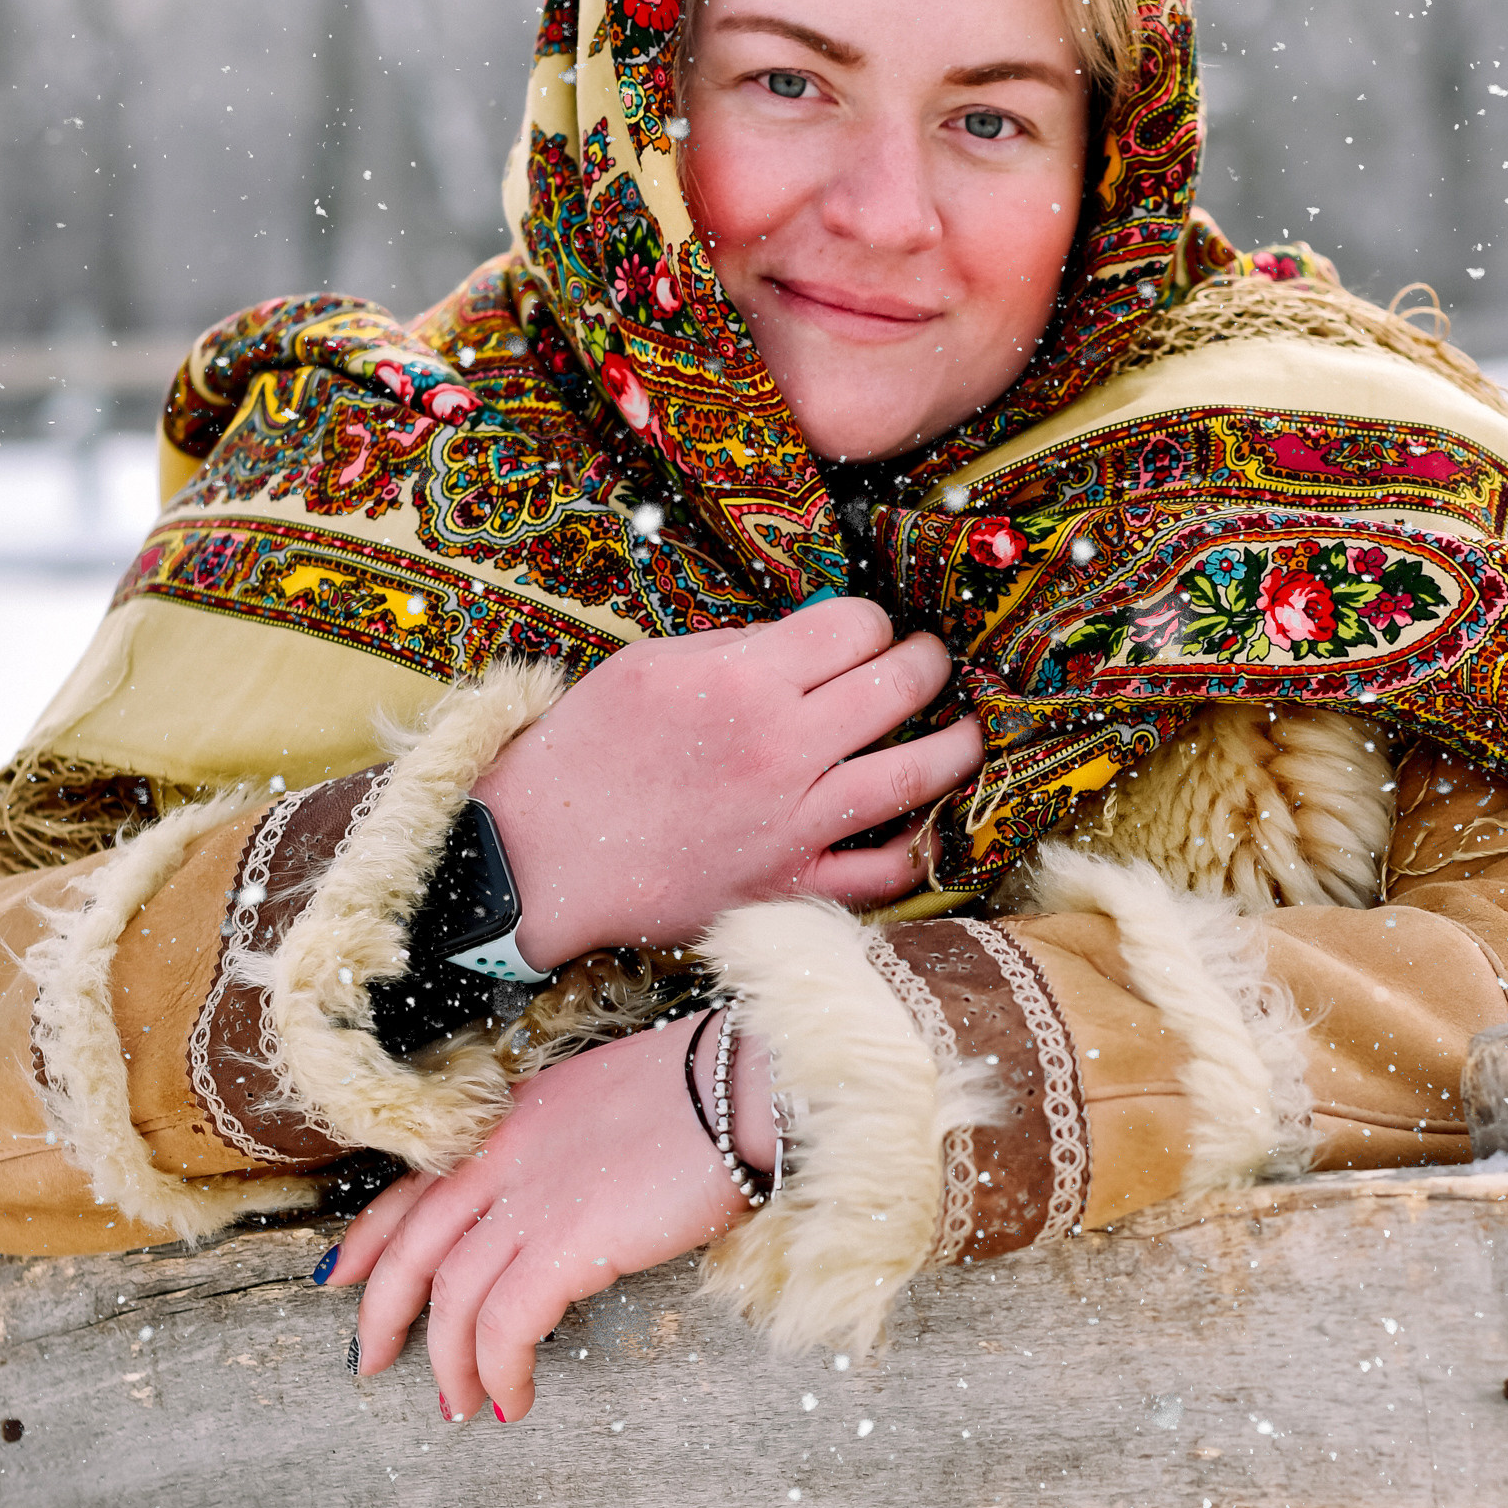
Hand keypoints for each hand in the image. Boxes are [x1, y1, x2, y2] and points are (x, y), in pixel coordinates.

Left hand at [321, 1013, 775, 1424]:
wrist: (749, 1082)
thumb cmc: (704, 1091)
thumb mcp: (606, 1102)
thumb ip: (565, 1146)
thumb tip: (569, 1202)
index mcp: (507, 1119)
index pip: (413, 1185)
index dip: (369, 1239)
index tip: (340, 1277)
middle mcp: (502, 1156)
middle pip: (412, 1247)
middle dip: (382, 1314)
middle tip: (371, 1363)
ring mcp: (531, 1199)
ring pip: (452, 1297)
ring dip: (450, 1363)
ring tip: (462, 1406)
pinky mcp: (569, 1243)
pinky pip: (507, 1326)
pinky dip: (500, 1370)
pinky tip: (513, 1398)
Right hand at [474, 600, 980, 970]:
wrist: (540, 858)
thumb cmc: (582, 754)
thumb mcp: (649, 667)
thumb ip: (735, 648)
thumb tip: (804, 639)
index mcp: (745, 681)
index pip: (856, 626)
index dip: (872, 621)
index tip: (868, 632)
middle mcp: (783, 748)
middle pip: (900, 686)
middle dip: (928, 664)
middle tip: (931, 664)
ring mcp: (795, 822)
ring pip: (917, 774)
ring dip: (958, 744)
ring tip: (967, 730)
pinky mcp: (791, 886)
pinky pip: (884, 872)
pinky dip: (917, 848)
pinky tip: (926, 824)